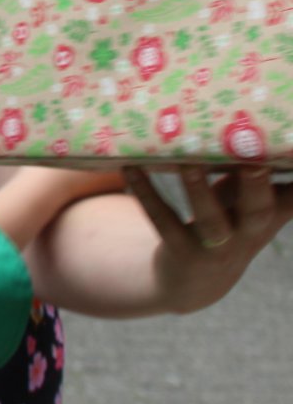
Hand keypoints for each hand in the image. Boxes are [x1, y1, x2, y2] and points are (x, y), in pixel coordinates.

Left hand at [124, 166, 292, 312]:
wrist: (197, 282)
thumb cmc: (229, 221)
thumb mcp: (248, 199)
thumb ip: (253, 169)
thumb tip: (246, 121)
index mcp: (273, 215)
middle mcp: (250, 233)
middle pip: (260, 210)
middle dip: (257, 185)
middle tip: (254, 160)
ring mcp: (217, 246)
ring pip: (209, 218)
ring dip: (198, 189)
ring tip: (187, 161)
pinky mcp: (181, 251)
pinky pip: (163, 219)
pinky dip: (147, 192)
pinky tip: (131, 167)